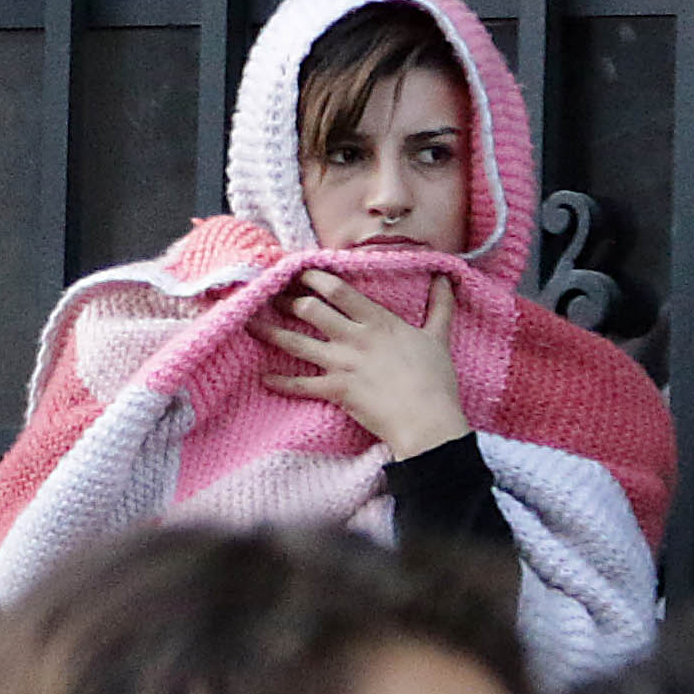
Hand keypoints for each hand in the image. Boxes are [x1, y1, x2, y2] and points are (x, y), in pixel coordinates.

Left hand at [266, 269, 472, 457]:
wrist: (429, 421)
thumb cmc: (435, 380)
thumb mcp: (439, 338)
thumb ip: (439, 307)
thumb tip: (444, 279)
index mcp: (377, 322)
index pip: (338, 289)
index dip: (314, 277)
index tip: (298, 272)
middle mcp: (354, 338)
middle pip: (310, 309)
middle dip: (286, 299)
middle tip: (270, 294)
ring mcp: (342, 364)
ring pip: (295, 342)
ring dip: (269, 331)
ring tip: (248, 322)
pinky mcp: (335, 390)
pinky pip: (300, 384)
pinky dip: (280, 381)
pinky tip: (264, 377)